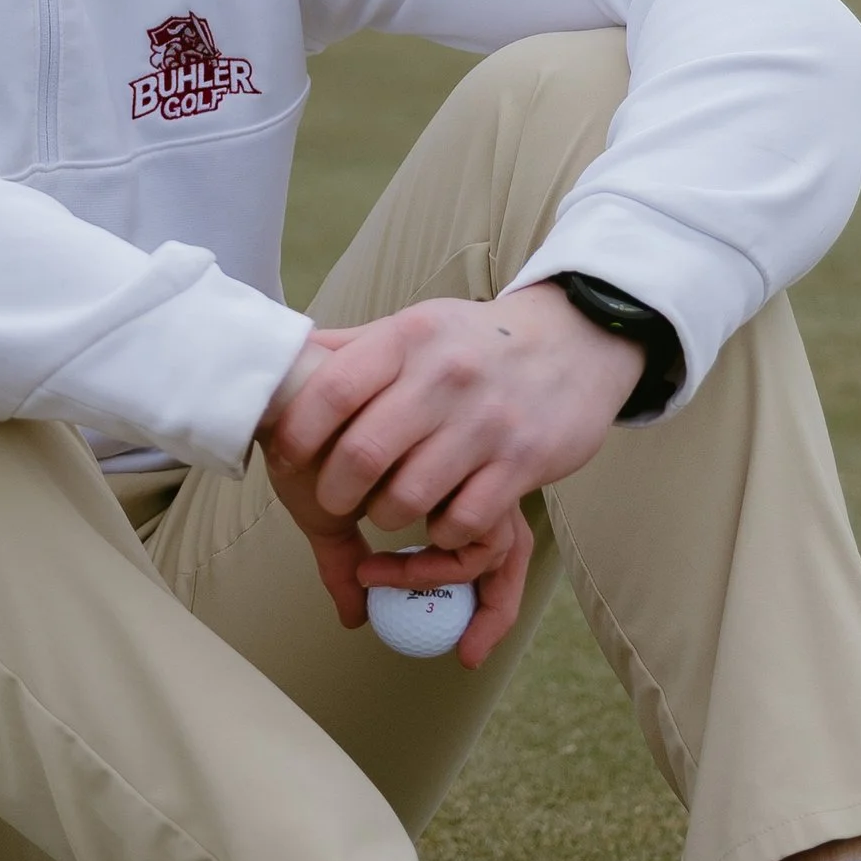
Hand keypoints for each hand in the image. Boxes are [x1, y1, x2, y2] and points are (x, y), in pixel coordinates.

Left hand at [258, 286, 643, 667]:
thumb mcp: (415, 326)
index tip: (289, 457)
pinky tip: (437, 520)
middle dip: (334, 491)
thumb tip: (283, 357)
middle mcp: (447, 376)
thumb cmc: (474, 343)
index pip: (332, 390)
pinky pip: (462, 522)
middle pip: (362, 454)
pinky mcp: (524, 463)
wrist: (577, 342)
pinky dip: (439, 534)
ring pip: (408, 498)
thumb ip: (353, 347)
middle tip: (333, 499)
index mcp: (409, 337)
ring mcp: (489, 422)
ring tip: (385, 510)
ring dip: (385, 516)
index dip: (299, 434)